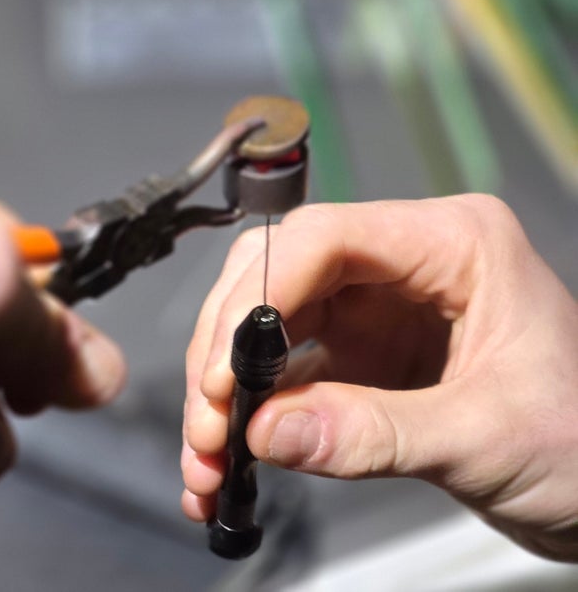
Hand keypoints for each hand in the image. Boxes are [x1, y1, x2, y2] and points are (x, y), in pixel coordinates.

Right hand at [181, 196, 577, 561]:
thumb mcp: (490, 440)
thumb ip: (374, 434)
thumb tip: (266, 434)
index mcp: (451, 241)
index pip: (326, 238)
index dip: (262, 295)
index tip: (226, 367)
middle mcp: (403, 261)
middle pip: (281, 274)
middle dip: (230, 348)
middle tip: (208, 420)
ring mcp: (379, 308)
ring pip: (269, 321)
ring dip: (228, 386)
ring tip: (207, 456)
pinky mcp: (365, 357)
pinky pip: (288, 373)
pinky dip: (253, 415)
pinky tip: (227, 459)